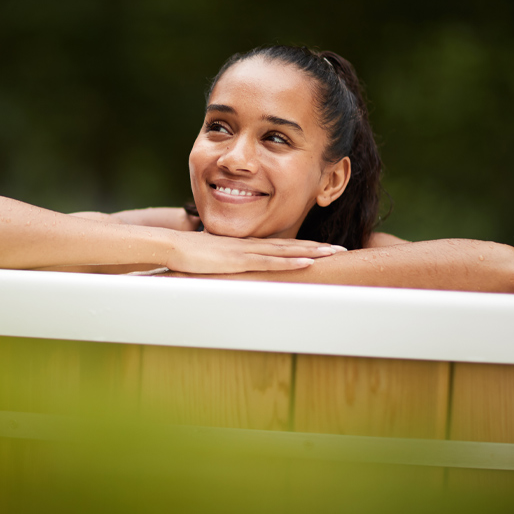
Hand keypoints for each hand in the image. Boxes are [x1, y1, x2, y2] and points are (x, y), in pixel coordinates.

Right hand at [165, 231, 344, 273]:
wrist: (172, 246)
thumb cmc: (186, 254)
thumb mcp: (211, 259)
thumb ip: (223, 262)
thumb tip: (226, 268)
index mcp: (245, 245)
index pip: (279, 245)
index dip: (301, 246)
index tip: (321, 248)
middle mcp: (250, 245)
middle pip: (290, 246)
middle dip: (316, 248)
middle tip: (340, 250)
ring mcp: (246, 251)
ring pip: (286, 252)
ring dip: (311, 253)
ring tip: (334, 253)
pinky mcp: (239, 260)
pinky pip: (270, 262)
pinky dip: (290, 262)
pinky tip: (307, 263)